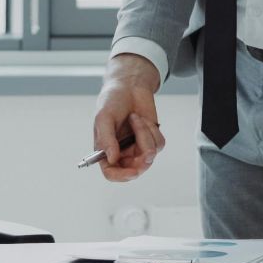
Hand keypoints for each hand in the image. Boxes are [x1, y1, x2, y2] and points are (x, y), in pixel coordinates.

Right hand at [91, 54, 164, 181]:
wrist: (129, 86)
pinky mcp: (152, 140)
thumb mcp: (103, 118)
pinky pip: (158, 144)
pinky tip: (143, 119)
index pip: (112, 173)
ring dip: (145, 134)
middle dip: (141, 158)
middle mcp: (122, 153)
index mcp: (106, 151)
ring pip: (149, 155)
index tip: (133, 172)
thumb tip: (112, 159)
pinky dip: (152, 130)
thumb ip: (106, 139)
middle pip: (134, 170)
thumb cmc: (112, 101)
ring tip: (135, 118)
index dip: (122, 176)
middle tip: (144, 146)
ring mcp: (138, 148)